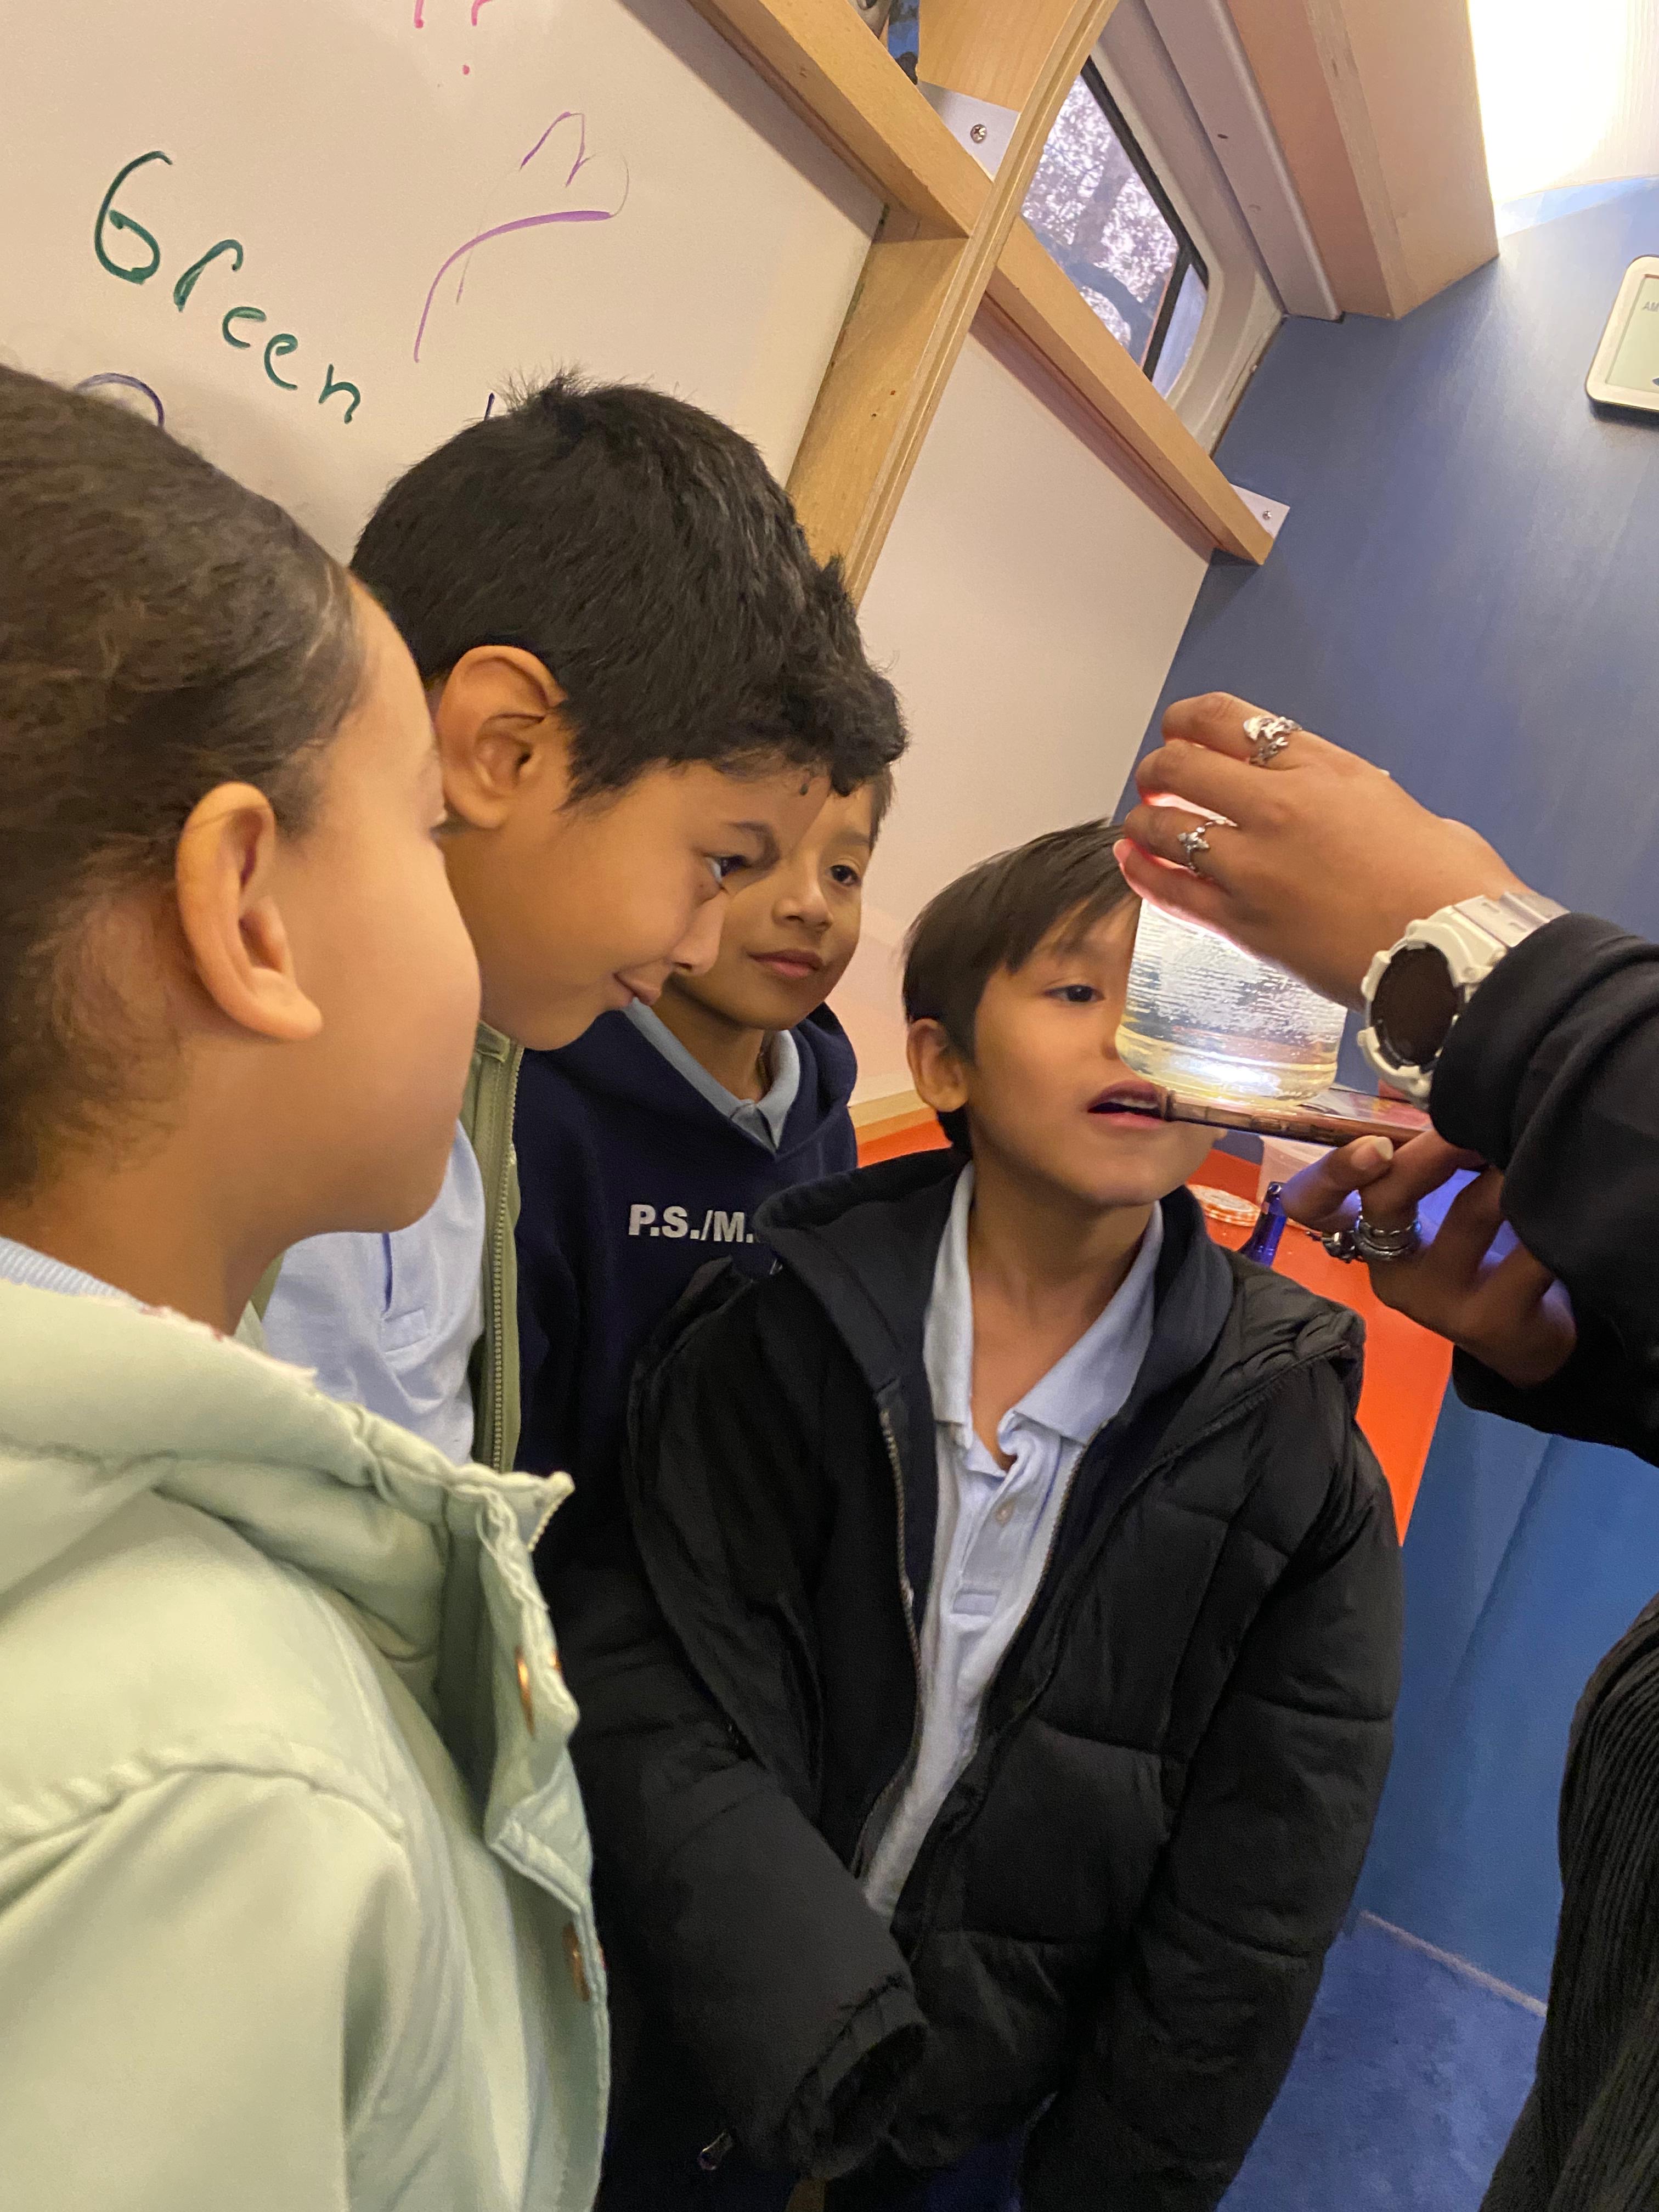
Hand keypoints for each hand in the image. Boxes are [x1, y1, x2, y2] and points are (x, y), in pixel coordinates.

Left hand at [1116, 693, 1527, 1002]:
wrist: (1448, 952)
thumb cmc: (1448, 886)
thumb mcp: (1402, 810)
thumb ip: (1355, 799)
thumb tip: (1346, 810)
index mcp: (1322, 769)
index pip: (1227, 720)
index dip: (1186, 721)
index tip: (1177, 731)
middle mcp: (1278, 806)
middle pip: (1181, 765)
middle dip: (1159, 769)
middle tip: (1157, 781)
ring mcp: (1253, 866)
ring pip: (1163, 825)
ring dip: (1144, 821)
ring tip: (1144, 826)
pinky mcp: (1242, 923)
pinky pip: (1170, 891)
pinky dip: (1142, 872)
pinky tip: (1133, 860)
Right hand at [1282, 1130, 1576, 1388]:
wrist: (1528, 1337)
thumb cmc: (1484, 1255)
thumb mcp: (1445, 1208)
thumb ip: (1433, 1161)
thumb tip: (1456, 1091)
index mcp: (1370, 1236)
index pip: (1313, 1205)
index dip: (1332, 1172)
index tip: (1376, 1146)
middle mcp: (1391, 1272)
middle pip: (1386, 1201)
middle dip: (1432, 1151)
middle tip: (1474, 1124)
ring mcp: (1438, 1302)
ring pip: (1469, 1214)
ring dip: (1507, 1171)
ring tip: (1535, 1145)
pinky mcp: (1489, 1322)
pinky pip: (1527, 1254)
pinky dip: (1549, 1214)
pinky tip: (1567, 1198)